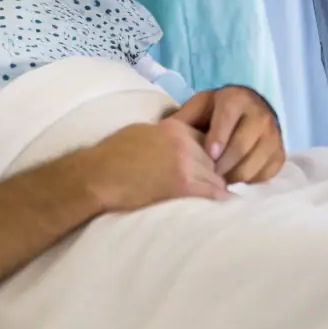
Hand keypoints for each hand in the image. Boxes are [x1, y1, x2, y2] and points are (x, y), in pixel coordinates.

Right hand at [80, 117, 229, 211]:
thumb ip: (168, 136)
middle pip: (213, 157)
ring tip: (218, 194)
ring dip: (215, 184)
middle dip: (214, 170)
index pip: (205, 137)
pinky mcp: (183, 185)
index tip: (209, 164)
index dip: (208, 152)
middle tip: (214, 182)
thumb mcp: (144, 132)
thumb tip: (180, 144)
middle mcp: (183, 142)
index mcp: (174, 127)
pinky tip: (226, 201)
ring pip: (215, 175)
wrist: (101, 175)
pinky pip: (211, 191)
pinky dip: (219, 197)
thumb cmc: (115, 153)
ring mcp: (185, 163)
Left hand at [173, 87, 284, 184]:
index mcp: (236, 99)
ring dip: (234, 176)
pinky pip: (266, 174)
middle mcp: (260, 114)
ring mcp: (274, 135)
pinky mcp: (280, 154)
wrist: (249, 111)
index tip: (208, 156)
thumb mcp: (200, 107)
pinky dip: (249, 182)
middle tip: (208, 176)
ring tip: (218, 181)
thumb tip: (162, 134)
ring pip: (254, 162)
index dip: (217, 137)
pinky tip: (235, 181)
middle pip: (242, 145)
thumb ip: (184, 119)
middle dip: (222, 164)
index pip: (227, 118)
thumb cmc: (216, 111)